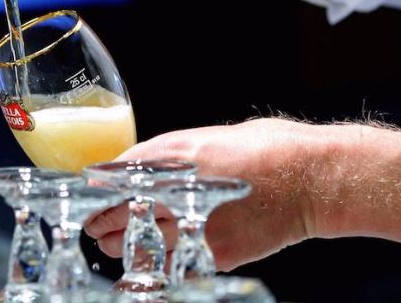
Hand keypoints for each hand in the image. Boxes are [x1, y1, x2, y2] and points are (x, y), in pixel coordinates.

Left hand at [84, 118, 320, 269]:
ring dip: (122, 245)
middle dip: (102, 221)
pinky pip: (175, 263)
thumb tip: (134, 166)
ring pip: (143, 243)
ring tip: (113, 244)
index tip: (86, 194)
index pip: (117, 176)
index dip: (97, 189)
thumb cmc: (266, 147)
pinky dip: (157, 262)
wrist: (314, 178)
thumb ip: (168, 154)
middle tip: (92, 224)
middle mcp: (182, 189)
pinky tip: (150, 259)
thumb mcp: (205, 138)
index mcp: (176, 155)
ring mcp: (199, 224)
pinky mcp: (218, 252)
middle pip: (122, 212)